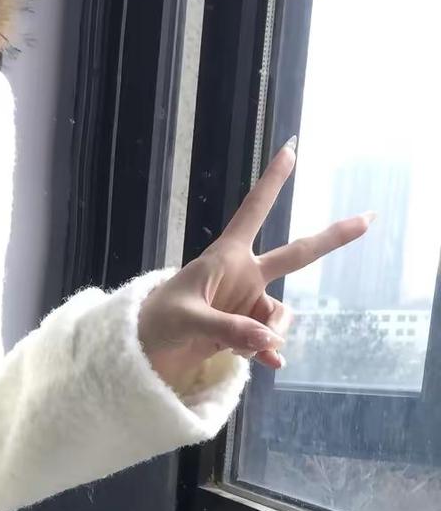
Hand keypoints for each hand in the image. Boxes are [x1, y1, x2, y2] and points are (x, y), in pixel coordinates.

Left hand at [138, 138, 374, 387]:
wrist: (141, 354)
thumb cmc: (155, 323)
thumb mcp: (188, 321)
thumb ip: (229, 330)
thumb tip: (271, 341)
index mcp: (226, 257)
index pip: (254, 212)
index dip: (272, 181)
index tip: (291, 148)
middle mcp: (243, 277)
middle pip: (296, 255)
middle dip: (332, 237)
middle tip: (368, 218)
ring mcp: (245, 305)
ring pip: (280, 315)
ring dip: (272, 332)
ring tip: (245, 349)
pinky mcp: (242, 333)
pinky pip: (269, 340)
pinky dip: (269, 351)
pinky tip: (270, 363)